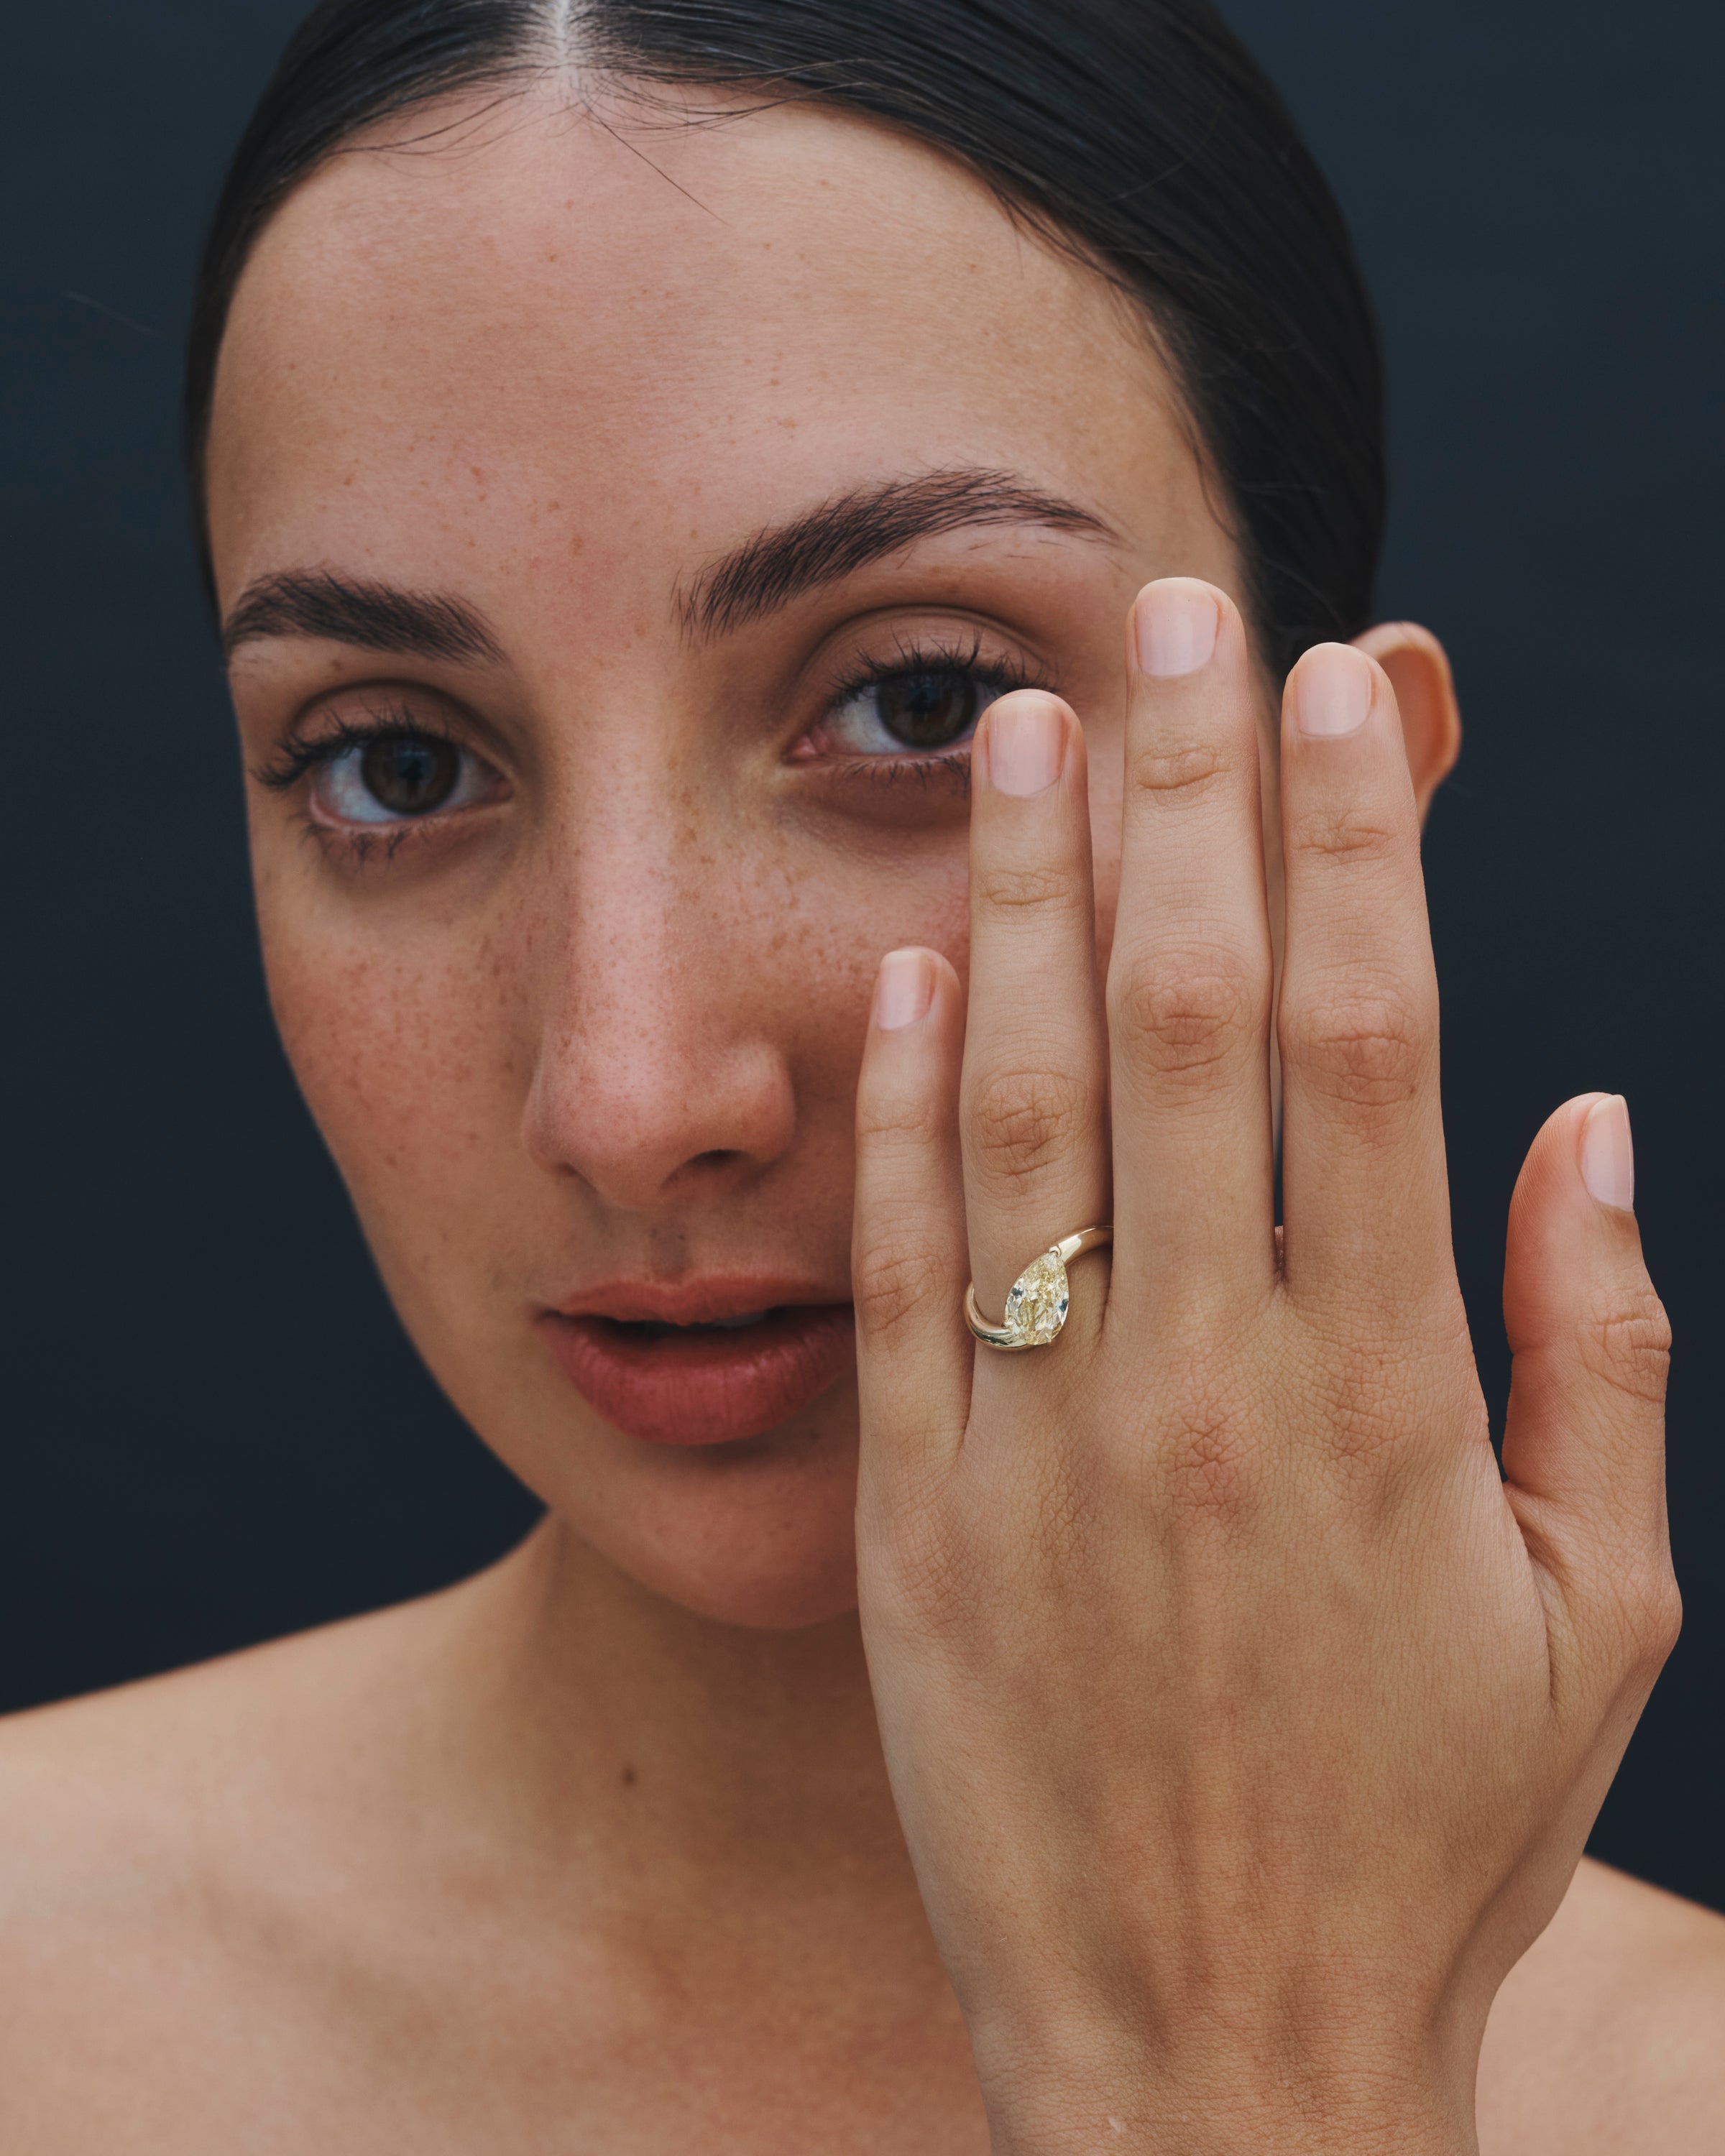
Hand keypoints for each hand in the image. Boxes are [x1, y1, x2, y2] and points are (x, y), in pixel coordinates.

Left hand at [850, 580, 1676, 2153]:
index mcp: (1390, 1395)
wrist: (1212, 2054)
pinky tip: (910, 961)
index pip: (1370, 1038)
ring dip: (1028, 894)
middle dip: (1188, 793)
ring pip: (1028, 1103)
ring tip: (1020, 723)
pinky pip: (904, 1265)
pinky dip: (903, 1101)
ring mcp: (1045, 1440)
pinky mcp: (918, 1511)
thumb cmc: (1423, 1840)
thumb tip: (1600, 1118)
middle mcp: (1209, 1384)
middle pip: (1192, 1016)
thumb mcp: (1599, 1618)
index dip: (1359, 841)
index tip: (1345, 692)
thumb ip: (1607, 1355)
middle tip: (1175, 614)